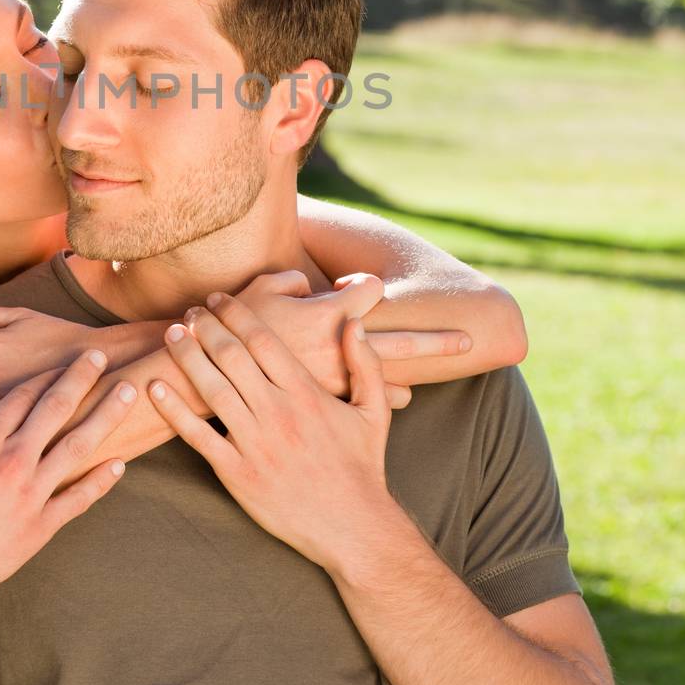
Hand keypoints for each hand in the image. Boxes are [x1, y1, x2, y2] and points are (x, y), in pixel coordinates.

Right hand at [0, 349, 137, 625]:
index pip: (22, 395)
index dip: (45, 373)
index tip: (62, 358)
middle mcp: (12, 460)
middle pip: (56, 407)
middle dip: (81, 377)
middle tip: (100, 355)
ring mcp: (30, 493)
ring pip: (78, 445)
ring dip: (106, 415)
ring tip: (129, 393)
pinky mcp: (40, 527)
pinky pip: (78, 499)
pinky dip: (101, 480)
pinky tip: (120, 463)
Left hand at [147, 293, 394, 571]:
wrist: (354, 528)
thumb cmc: (362, 466)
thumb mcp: (374, 410)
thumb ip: (365, 364)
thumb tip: (353, 323)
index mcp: (307, 393)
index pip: (262, 340)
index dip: (235, 313)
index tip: (217, 299)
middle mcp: (278, 412)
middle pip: (231, 356)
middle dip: (205, 327)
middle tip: (188, 311)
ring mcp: (255, 444)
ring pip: (211, 389)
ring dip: (187, 357)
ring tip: (170, 336)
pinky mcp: (238, 474)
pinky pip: (198, 437)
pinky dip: (174, 411)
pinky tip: (156, 388)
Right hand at [238, 270, 465, 407]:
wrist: (209, 382)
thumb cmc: (232, 330)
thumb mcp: (259, 293)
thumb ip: (291, 281)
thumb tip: (314, 284)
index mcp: (324, 316)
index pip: (371, 292)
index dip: (368, 285)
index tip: (362, 288)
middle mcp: (338, 349)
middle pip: (401, 340)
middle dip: (436, 339)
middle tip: (475, 337)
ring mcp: (337, 379)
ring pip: (391, 376)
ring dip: (418, 369)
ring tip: (454, 363)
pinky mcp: (328, 404)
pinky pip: (370, 399)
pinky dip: (389, 396)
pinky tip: (408, 395)